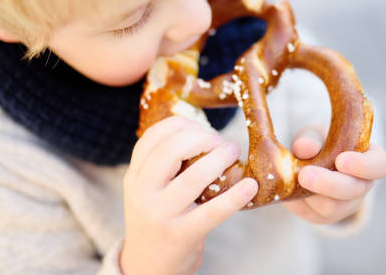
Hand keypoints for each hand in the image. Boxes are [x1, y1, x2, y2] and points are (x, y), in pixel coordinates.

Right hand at [120, 116, 257, 274]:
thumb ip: (162, 163)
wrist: (147, 267)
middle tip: (220, 141)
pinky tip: (250, 185)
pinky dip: (235, 197)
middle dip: (200, 138)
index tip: (199, 126)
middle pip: (170, 152)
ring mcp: (162, 215)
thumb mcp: (148, 189)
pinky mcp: (182, 235)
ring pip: (193, 179)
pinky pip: (213, 212)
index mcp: (134, 177)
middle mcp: (143, 193)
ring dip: (219, 159)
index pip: (151, 138)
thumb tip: (202, 130)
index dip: (179, 125)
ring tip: (233, 152)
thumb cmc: (158, 218)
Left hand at [283, 125, 385, 224]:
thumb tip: (305, 147)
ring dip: (312, 194)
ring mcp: (345, 205)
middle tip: (306, 174)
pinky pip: (313, 214)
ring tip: (295, 179)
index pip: (379, 166)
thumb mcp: (315, 135)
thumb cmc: (319, 143)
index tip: (341, 160)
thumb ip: (311, 138)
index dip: (364, 166)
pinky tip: (288, 188)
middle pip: (354, 191)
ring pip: (333, 207)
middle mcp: (362, 185)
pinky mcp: (324, 217)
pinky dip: (299, 201)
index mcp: (370, 160)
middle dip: (330, 184)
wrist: (306, 164)